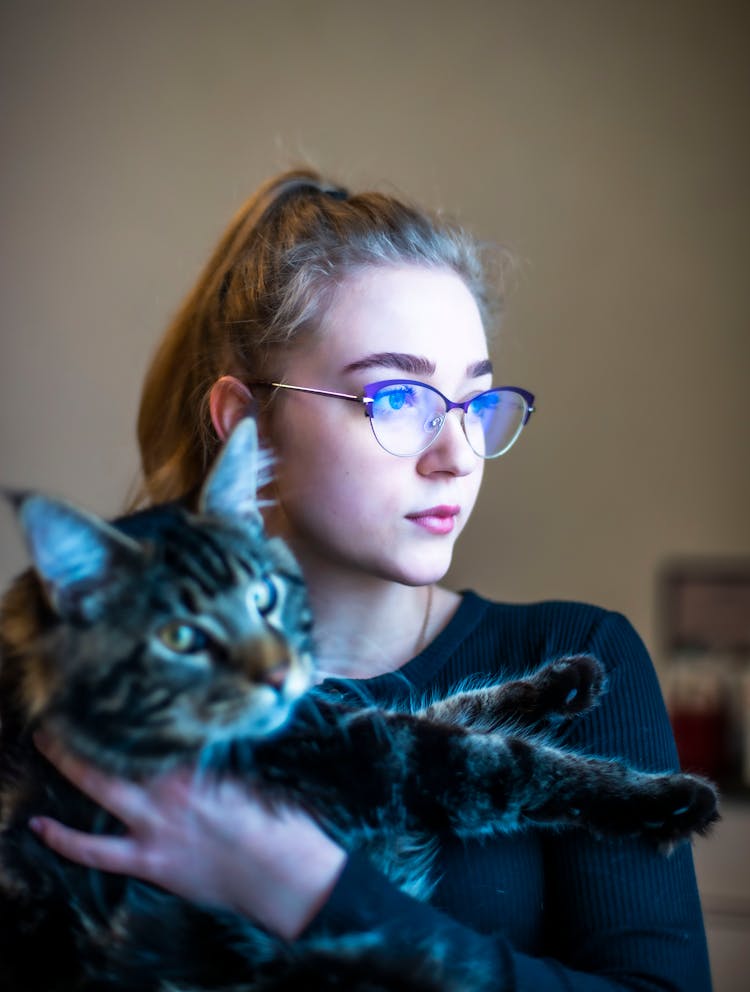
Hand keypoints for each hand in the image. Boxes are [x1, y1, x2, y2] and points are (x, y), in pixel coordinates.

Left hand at [30, 731, 346, 938]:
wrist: (282, 872)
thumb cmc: (276, 822)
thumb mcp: (249, 776)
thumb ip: (217, 760)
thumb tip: (200, 743)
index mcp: (200, 760)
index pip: (158, 726)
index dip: (134, 707)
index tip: (116, 690)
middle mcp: (171, 787)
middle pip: (123, 746)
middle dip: (94, 723)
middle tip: (71, 701)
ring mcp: (156, 823)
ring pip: (102, 785)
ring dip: (72, 762)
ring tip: (47, 740)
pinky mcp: (149, 859)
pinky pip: (95, 850)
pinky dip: (65, 839)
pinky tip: (39, 827)